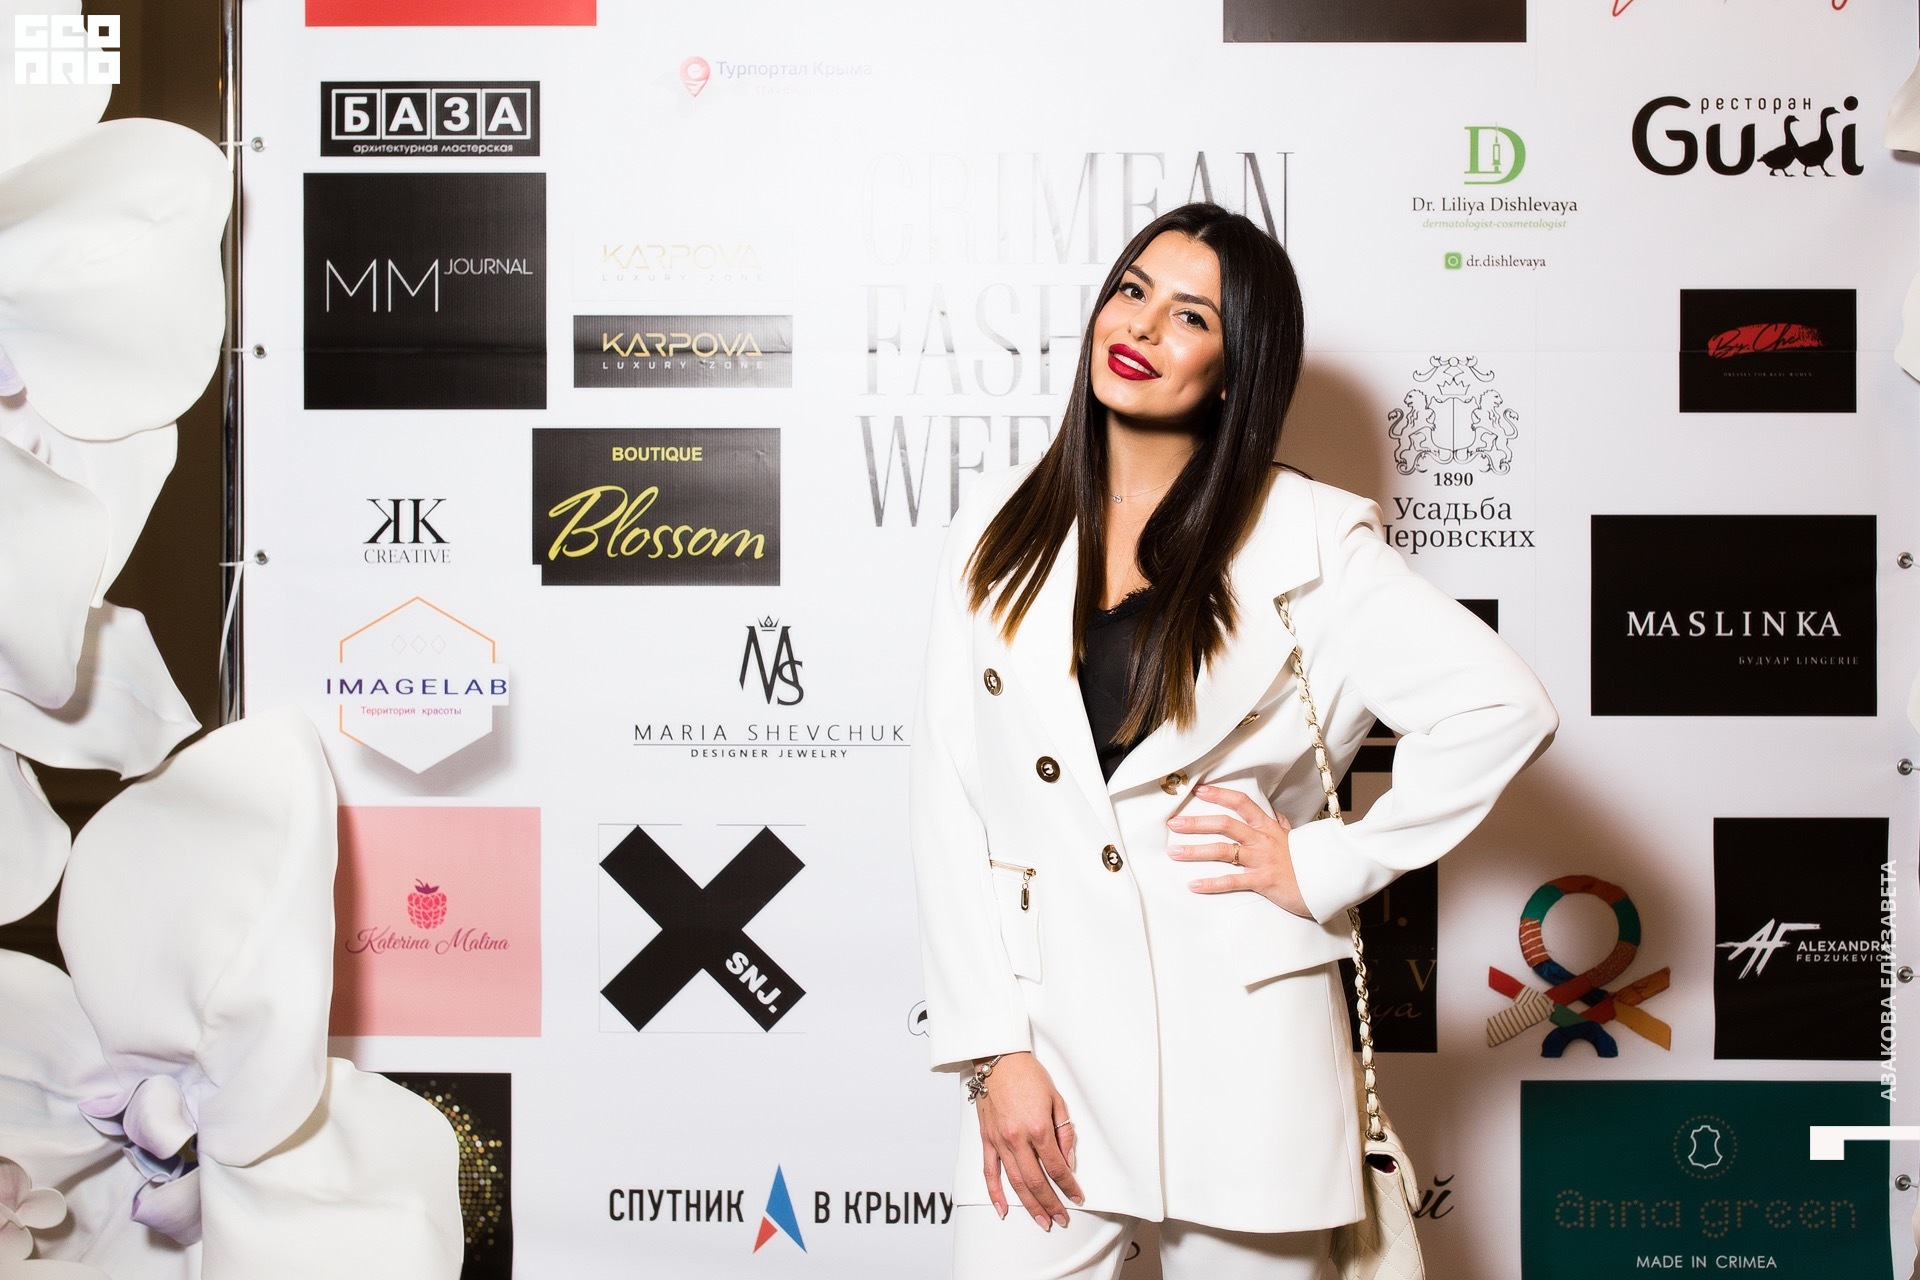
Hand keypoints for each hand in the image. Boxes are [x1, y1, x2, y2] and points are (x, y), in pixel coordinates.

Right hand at [973, 1051, 1083, 1229]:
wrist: (999, 1059)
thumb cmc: (1028, 1075)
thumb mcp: (1057, 1100)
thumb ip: (1064, 1132)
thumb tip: (1067, 1160)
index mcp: (1038, 1128)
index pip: (1057, 1167)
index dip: (1068, 1186)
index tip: (1076, 1197)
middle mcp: (1017, 1138)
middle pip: (1036, 1181)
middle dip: (1051, 1204)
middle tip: (1061, 1219)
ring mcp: (1000, 1141)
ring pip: (1015, 1182)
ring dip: (1029, 1205)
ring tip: (1041, 1220)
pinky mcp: (987, 1139)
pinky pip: (989, 1172)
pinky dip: (995, 1193)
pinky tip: (1003, 1209)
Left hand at [1168, 784, 1311, 916]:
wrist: (1329, 883)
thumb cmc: (1309, 862)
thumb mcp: (1295, 838)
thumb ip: (1281, 825)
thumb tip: (1274, 813)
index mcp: (1269, 827)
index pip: (1242, 804)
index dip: (1220, 795)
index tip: (1199, 791)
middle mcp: (1262, 840)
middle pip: (1225, 825)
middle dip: (1197, 823)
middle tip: (1173, 823)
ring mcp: (1262, 860)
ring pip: (1223, 850)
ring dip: (1196, 851)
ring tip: (1174, 853)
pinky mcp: (1263, 881)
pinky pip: (1233, 881)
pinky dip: (1212, 883)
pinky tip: (1194, 885)